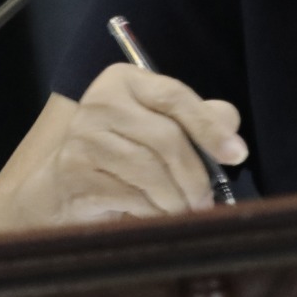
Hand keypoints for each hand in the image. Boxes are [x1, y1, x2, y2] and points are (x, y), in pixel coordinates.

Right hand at [0, 67, 248, 233]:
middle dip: (195, 177)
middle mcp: (100, 101)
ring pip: (150, 171)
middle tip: (207, 201)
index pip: (175, 97)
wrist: (60, 189)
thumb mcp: (160, 128)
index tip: (237, 155)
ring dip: (176, 200)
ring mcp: (83, 137)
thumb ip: (200, 121)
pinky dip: (153, 212)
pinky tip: (158, 216)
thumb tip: (231, 133)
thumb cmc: (122, 153)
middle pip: (166, 139)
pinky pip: (130, 196)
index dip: (210, 127)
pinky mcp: (75, 173)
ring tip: (185, 212)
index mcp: (125, 80)